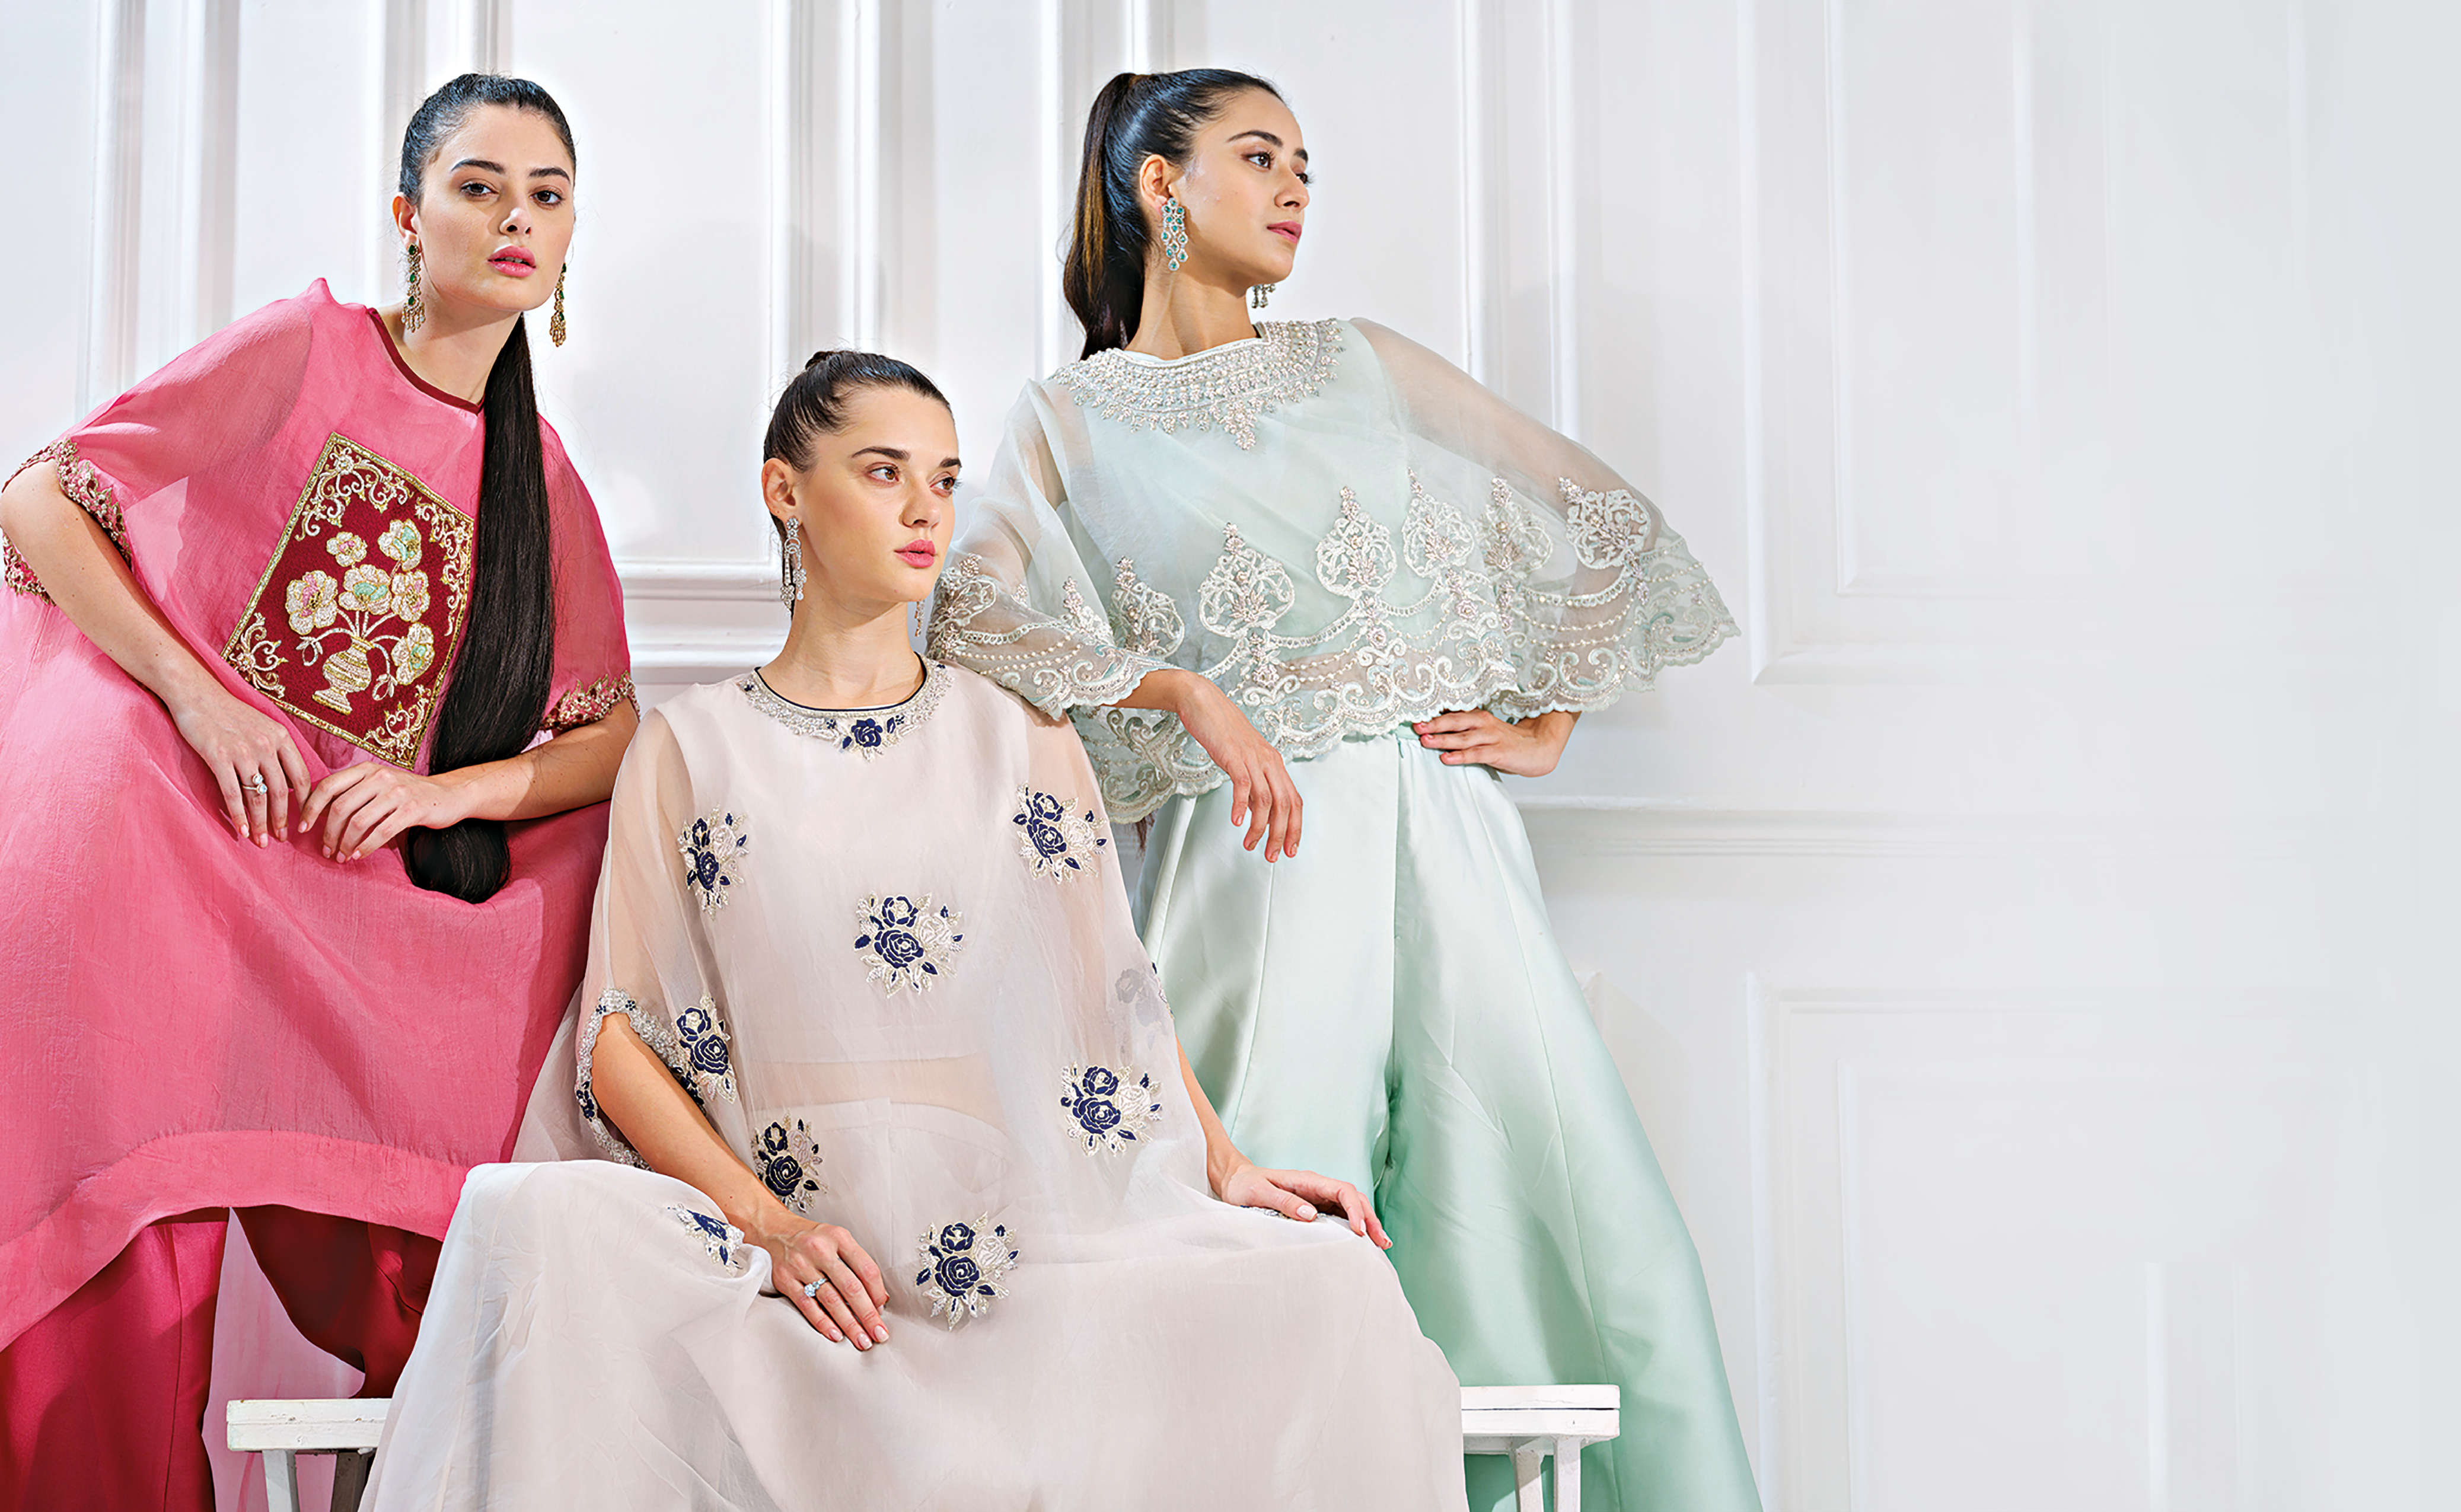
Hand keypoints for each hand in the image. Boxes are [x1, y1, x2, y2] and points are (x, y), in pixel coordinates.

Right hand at [167, 682, 312, 845]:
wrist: (197, 695)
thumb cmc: (229, 713)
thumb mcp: (263, 725)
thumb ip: (276, 750)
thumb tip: (288, 781)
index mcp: (281, 737)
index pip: (302, 776)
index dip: (305, 803)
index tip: (304, 820)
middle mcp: (266, 744)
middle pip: (281, 791)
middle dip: (283, 819)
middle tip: (282, 839)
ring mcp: (243, 751)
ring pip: (258, 796)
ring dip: (261, 823)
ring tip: (261, 841)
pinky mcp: (218, 756)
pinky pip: (232, 794)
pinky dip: (239, 816)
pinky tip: (241, 831)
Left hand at [299, 760, 473, 861]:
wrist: (450, 794)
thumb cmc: (409, 794)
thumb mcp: (380, 785)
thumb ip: (354, 793)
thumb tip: (320, 815)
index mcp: (366, 769)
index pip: (328, 786)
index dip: (310, 808)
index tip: (302, 828)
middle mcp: (380, 777)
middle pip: (340, 807)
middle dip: (328, 833)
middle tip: (326, 850)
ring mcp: (397, 792)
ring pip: (358, 821)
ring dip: (345, 844)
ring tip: (342, 856)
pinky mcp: (412, 809)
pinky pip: (381, 832)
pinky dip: (366, 847)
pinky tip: (359, 856)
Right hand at [751, 1213, 890, 1347]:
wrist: (775, 1231)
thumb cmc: (813, 1240)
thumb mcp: (838, 1240)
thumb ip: (858, 1264)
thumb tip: (878, 1298)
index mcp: (839, 1237)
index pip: (866, 1268)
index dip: (877, 1292)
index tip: (882, 1309)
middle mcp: (820, 1250)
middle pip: (851, 1287)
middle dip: (868, 1314)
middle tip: (879, 1333)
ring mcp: (801, 1265)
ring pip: (830, 1300)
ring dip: (849, 1323)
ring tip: (861, 1339)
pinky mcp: (785, 1280)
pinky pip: (807, 1305)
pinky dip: (823, 1322)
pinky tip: (835, 1334)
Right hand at [1162, 672, 1302, 861]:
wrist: (1203, 701)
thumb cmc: (1221, 728)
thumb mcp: (1244, 755)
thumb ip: (1253, 777)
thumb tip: (1255, 804)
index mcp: (1274, 762)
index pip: (1294, 800)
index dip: (1295, 827)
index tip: (1289, 849)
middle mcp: (1269, 761)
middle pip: (1285, 804)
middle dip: (1281, 834)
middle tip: (1272, 856)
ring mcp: (1253, 758)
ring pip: (1267, 800)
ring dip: (1260, 827)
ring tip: (1251, 845)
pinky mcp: (1234, 755)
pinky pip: (1244, 785)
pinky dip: (1242, 806)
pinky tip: (1236, 821)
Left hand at [1217, 1162, 1390, 1249]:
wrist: (1235, 1181)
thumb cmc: (1245, 1185)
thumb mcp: (1260, 1192)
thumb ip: (1284, 1202)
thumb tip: (1311, 1215)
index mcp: (1308, 1180)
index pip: (1342, 1190)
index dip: (1355, 1209)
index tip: (1359, 1231)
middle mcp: (1318, 1187)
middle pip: (1353, 1198)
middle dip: (1370, 1218)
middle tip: (1382, 1243)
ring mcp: (1318, 1197)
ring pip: (1351, 1207)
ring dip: (1367, 1223)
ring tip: (1381, 1245)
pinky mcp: (1315, 1207)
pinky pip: (1340, 1215)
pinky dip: (1354, 1227)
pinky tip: (1362, 1241)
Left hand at [1412, 708, 1573, 776]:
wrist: (1540, 748)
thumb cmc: (1509, 742)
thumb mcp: (1487, 732)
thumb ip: (1467, 732)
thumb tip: (1439, 735)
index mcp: (1480, 717)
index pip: (1454, 713)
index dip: (1435, 714)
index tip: (1416, 714)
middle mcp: (1485, 724)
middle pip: (1456, 721)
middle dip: (1434, 724)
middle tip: (1416, 725)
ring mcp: (1492, 738)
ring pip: (1463, 737)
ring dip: (1443, 739)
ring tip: (1425, 741)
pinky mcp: (1499, 753)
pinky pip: (1476, 754)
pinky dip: (1460, 756)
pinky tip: (1446, 758)